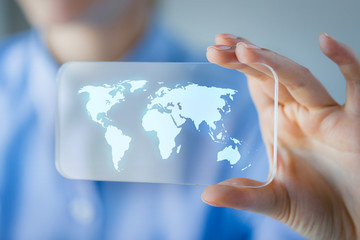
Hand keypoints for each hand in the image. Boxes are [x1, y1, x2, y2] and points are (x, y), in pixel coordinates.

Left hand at [202, 33, 359, 239]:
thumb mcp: (274, 200)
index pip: (256, 86)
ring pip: (299, 77)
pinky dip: (345, 62)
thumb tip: (206, 194)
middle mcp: (300, 115)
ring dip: (273, 61)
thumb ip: (243, 195)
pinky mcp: (356, 122)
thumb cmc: (317, 212)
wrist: (353, 227)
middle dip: (245, 58)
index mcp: (279, 126)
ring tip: (243, 49)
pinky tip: (327, 42)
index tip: (215, 51)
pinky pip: (355, 85)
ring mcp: (327, 115)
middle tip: (218, 45)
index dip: (238, 67)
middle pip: (270, 75)